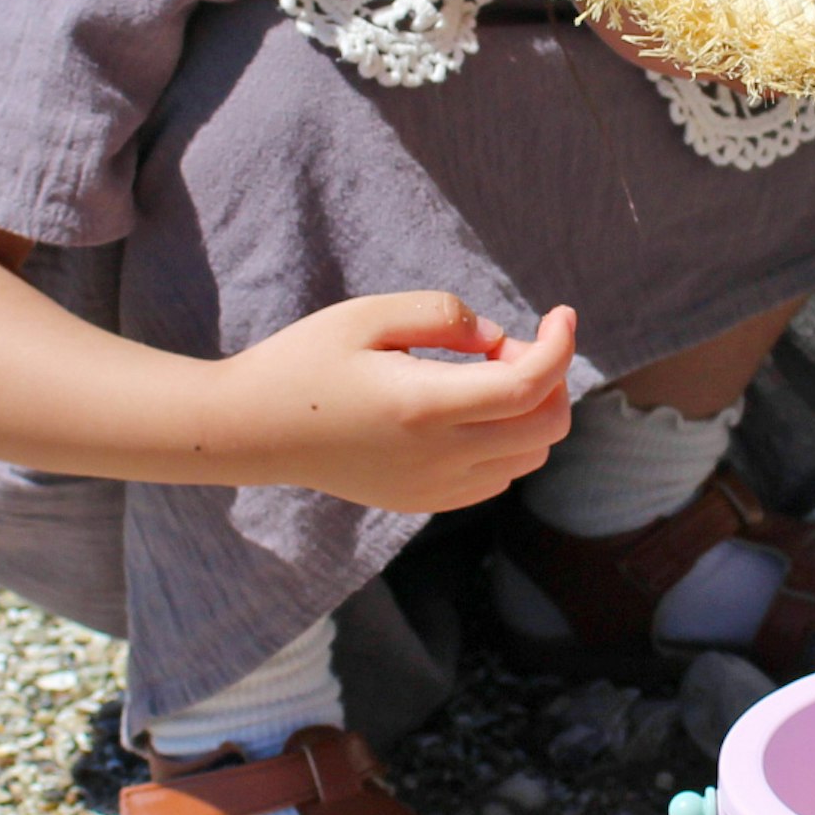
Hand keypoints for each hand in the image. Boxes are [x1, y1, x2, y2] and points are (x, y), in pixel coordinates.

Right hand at [229, 293, 574, 513]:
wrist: (253, 430)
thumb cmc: (306, 361)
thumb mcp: (367, 316)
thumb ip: (441, 316)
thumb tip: (498, 339)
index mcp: (423, 406)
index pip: (528, 387)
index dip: (560, 347)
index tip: (561, 312)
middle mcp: (437, 457)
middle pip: (544, 428)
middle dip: (551, 379)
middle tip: (510, 346)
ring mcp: (433, 488)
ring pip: (528, 457)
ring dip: (530, 411)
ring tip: (483, 374)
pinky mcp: (424, 502)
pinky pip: (497, 478)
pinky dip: (508, 442)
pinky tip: (469, 410)